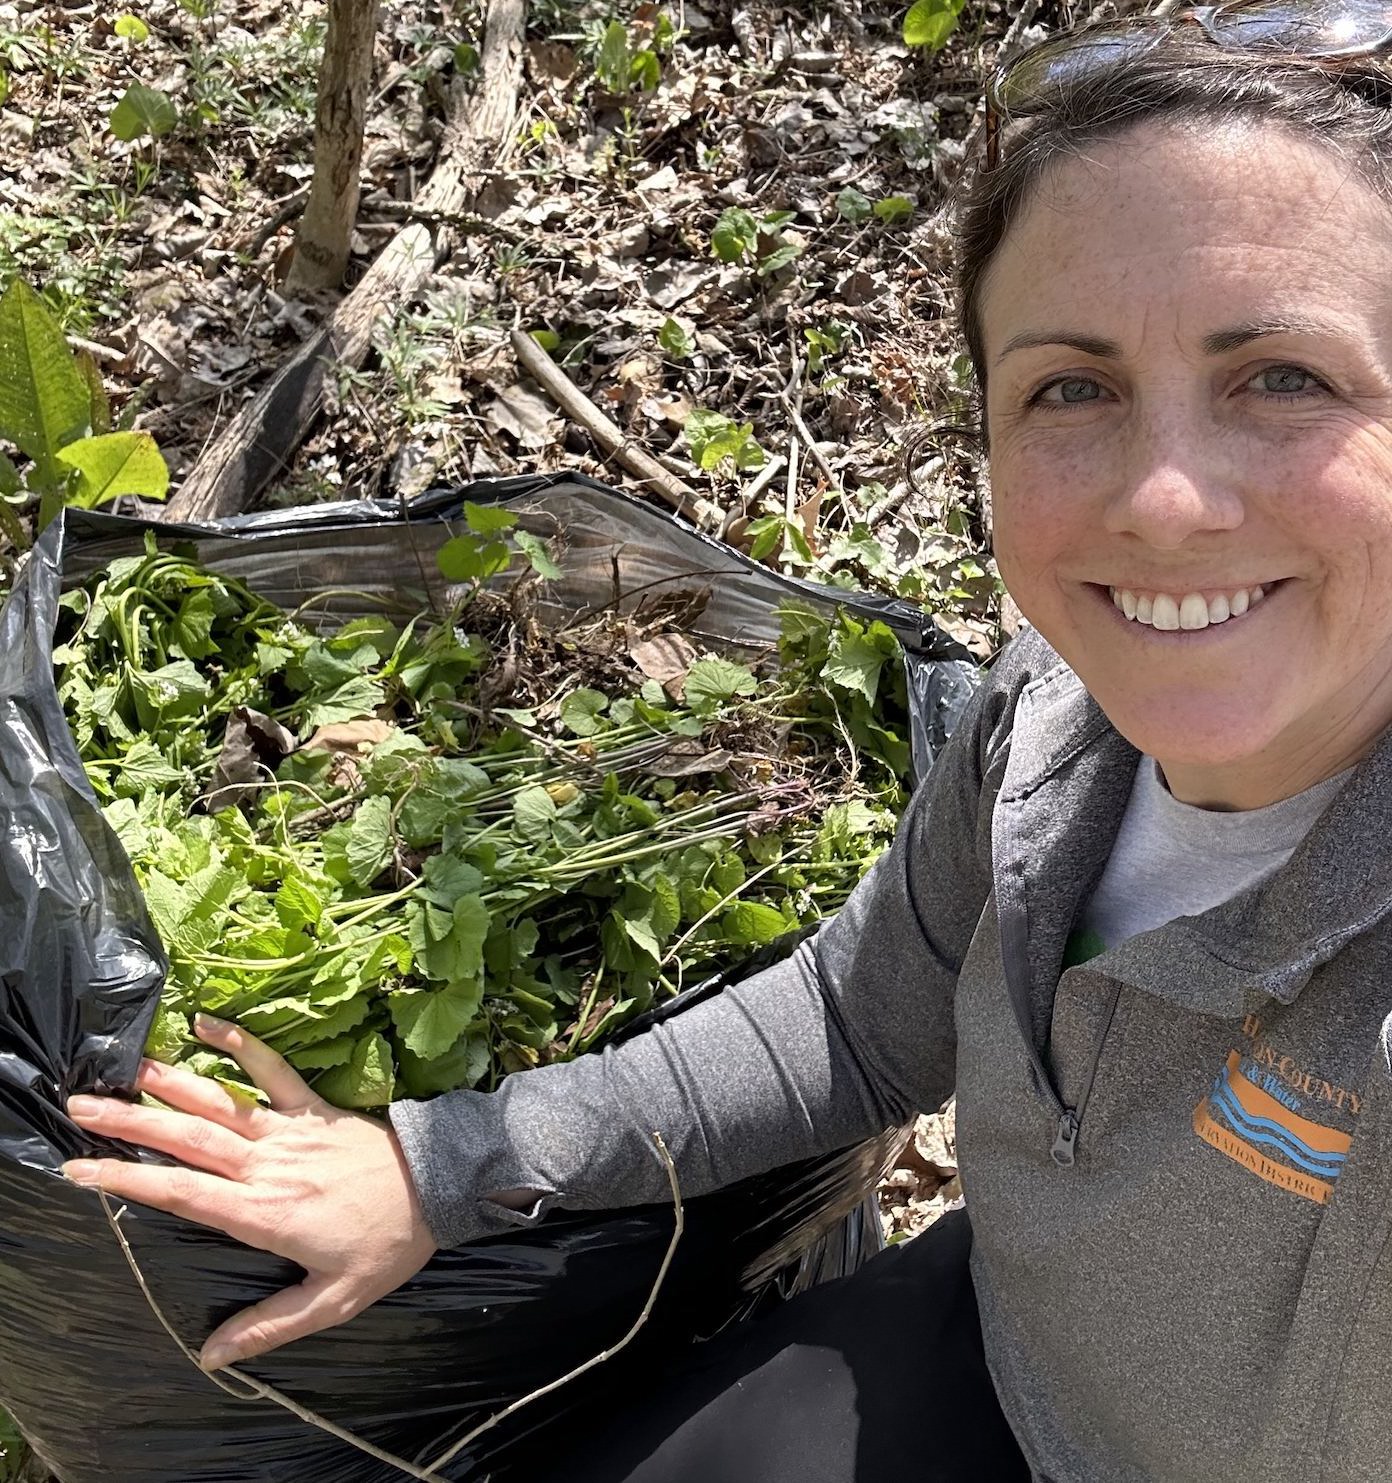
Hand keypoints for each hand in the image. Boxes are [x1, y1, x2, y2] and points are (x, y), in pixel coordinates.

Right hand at [62, 1014, 437, 1371]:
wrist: (441, 1189)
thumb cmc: (387, 1247)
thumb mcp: (333, 1300)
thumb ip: (270, 1325)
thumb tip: (212, 1356)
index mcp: (262, 1213)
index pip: (180, 1194)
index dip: (127, 1179)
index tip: (80, 1168)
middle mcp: (268, 1165)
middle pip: (187, 1139)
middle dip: (130, 1122)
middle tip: (80, 1107)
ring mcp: (291, 1130)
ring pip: (220, 1103)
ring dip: (170, 1082)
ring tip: (124, 1068)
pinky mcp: (315, 1108)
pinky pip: (273, 1070)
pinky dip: (242, 1044)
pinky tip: (209, 1022)